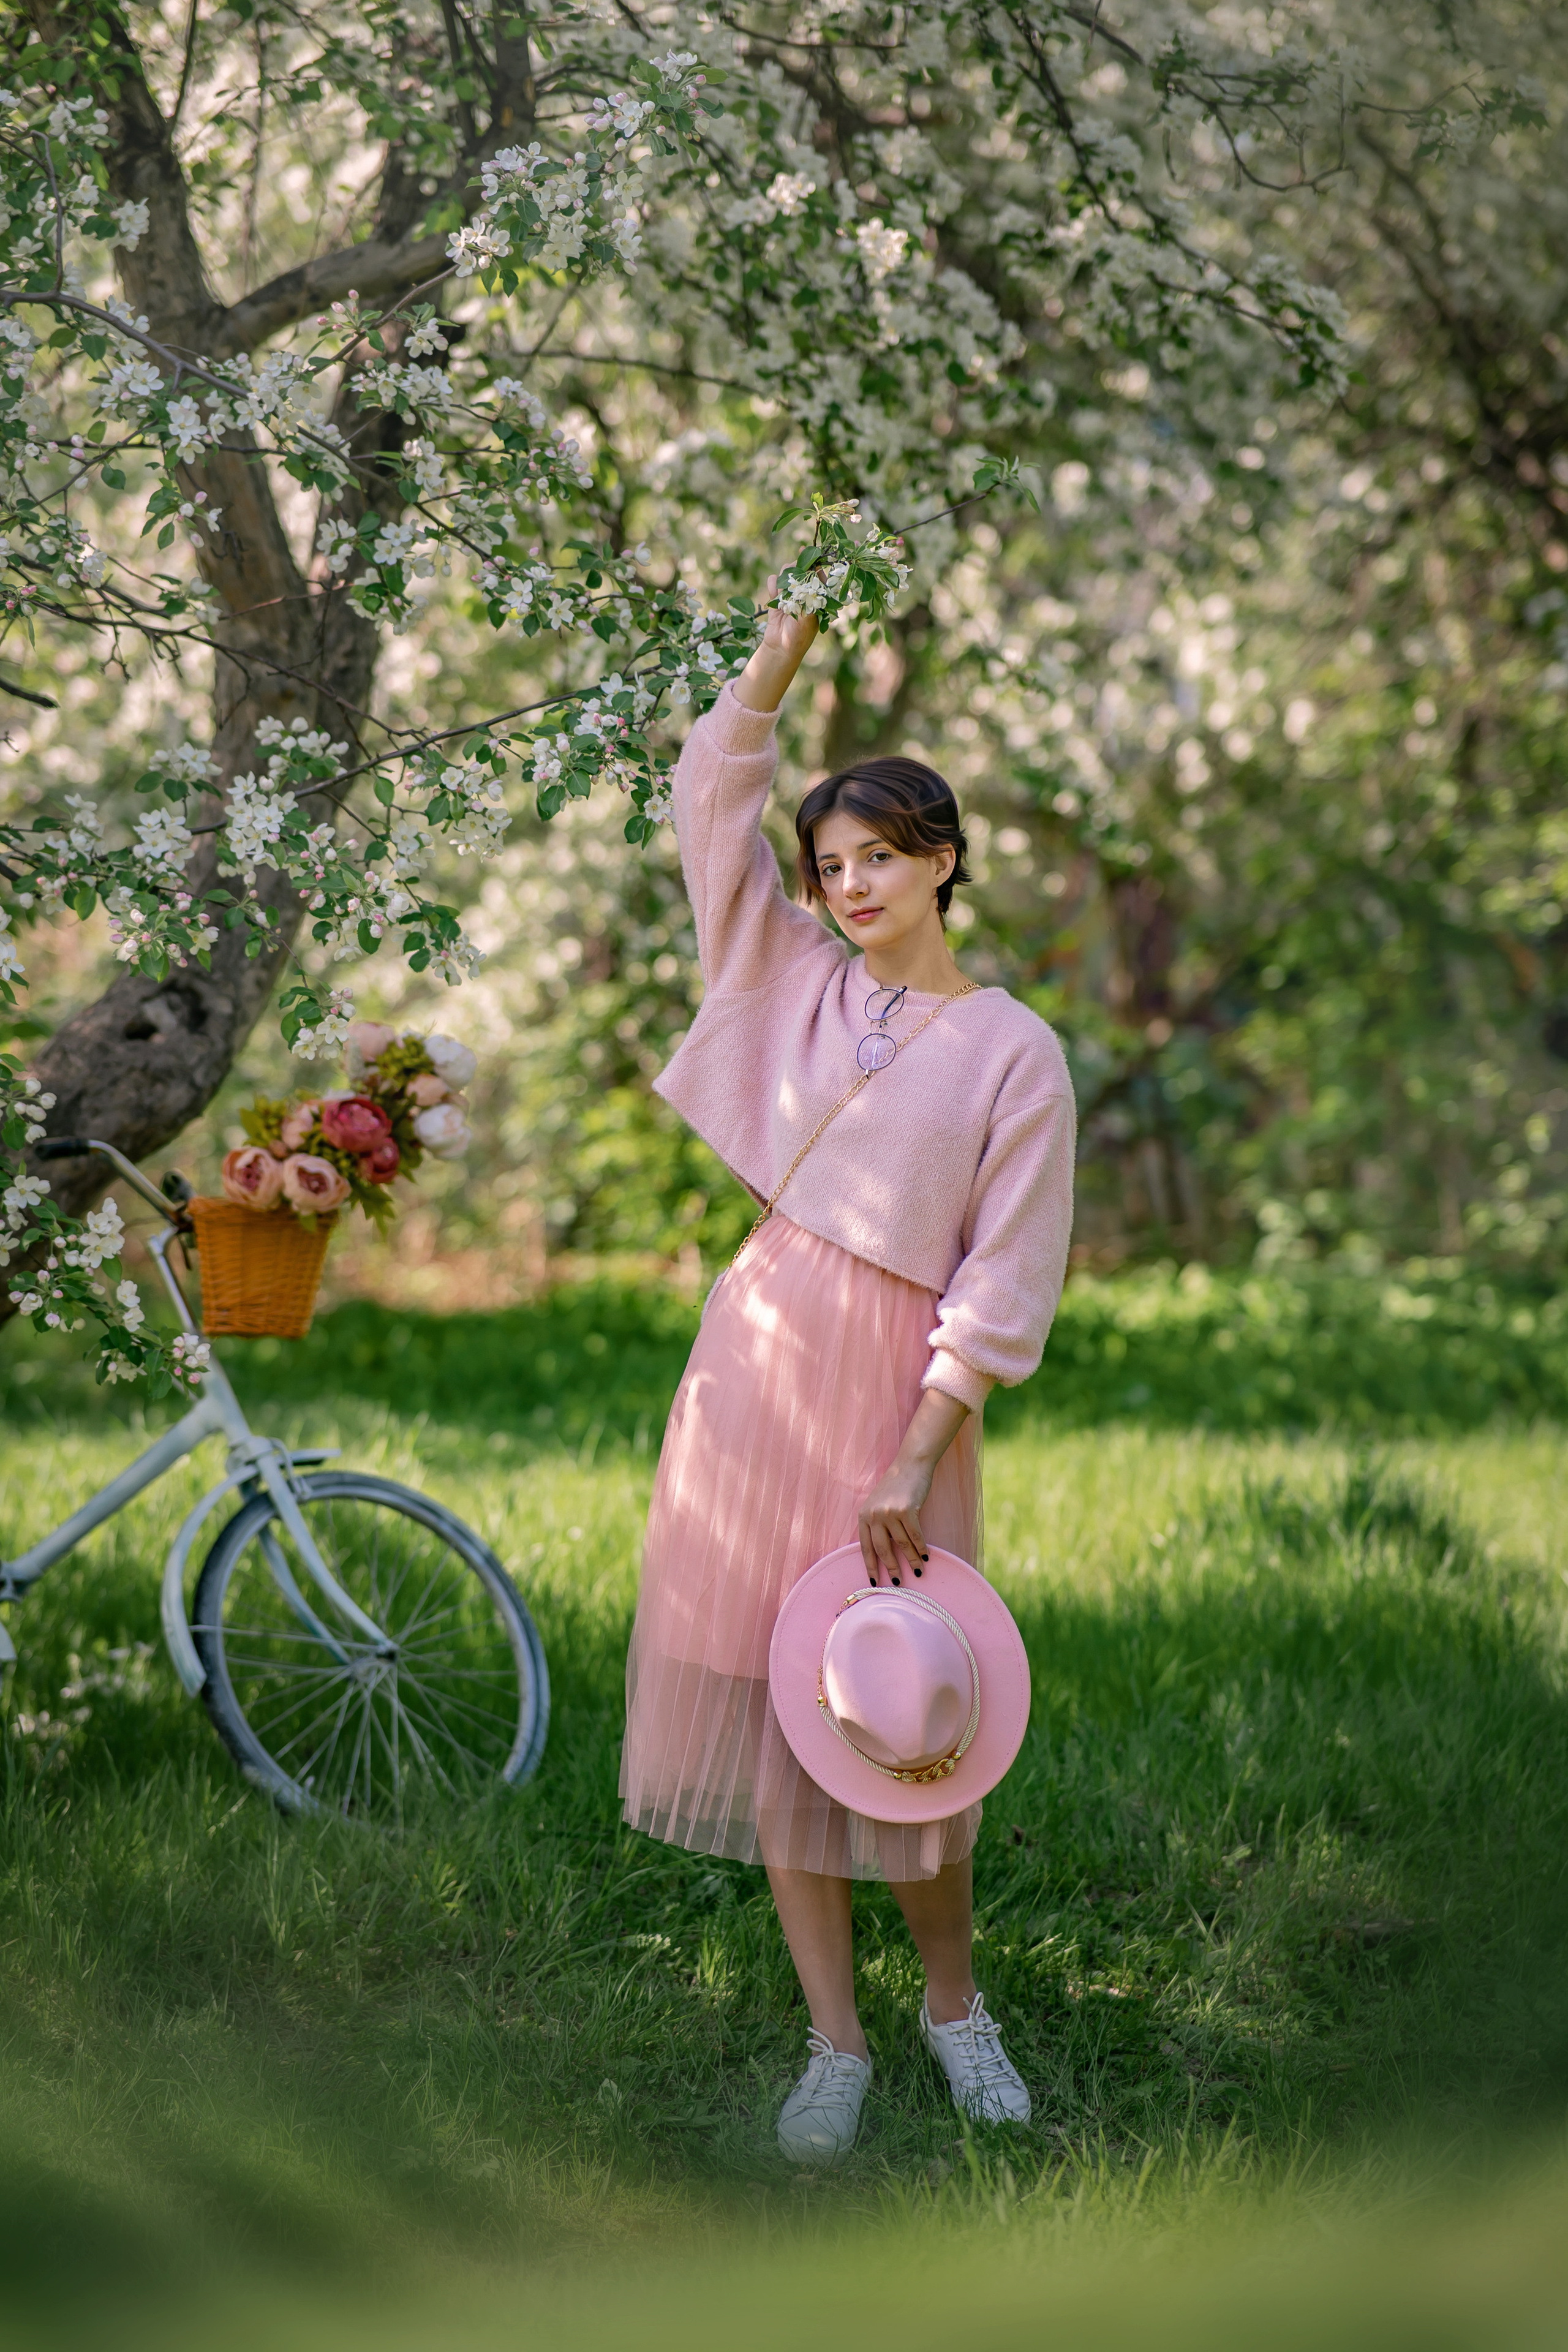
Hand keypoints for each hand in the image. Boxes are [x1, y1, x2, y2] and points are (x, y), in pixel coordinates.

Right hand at [733, 573, 818, 711]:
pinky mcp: (776, 600)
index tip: (811, 552)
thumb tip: (813, 576)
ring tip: (784, 581)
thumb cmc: (800, 635)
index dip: (815, 563)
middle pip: (802, 572)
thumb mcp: (810, 616)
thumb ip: (810, 597)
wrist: (781, 649)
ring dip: (785, 575)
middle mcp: (805, 595)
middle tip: (793, 567)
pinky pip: (774, 584)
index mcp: (817, 599)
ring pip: (787, 575)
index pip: (818, 576)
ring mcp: (790, 596)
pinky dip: (773, 584)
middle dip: (797, 568)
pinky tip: (774, 591)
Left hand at [857, 1389, 970, 1584]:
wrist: (910, 1465)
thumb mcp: (878, 1505)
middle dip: (891, 1568)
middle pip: (882, 1549)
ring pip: (901, 1544)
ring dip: (911, 1560)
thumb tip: (885, 1554)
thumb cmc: (896, 1487)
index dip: (870, 1566)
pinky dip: (921, 1548)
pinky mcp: (907, 1510)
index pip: (865, 1547)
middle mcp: (874, 1515)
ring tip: (917, 1571)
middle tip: (898, 1582)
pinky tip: (926, 1557)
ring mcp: (890, 1512)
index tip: (875, 1582)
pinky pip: (915, 1535)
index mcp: (864, 1515)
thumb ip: (878, 1525)